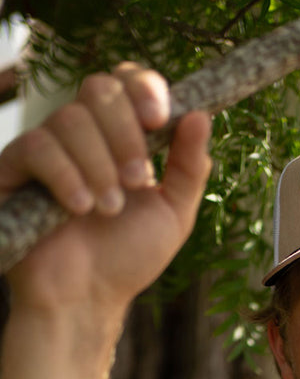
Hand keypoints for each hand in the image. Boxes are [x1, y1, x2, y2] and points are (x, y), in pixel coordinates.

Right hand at [0, 63, 211, 312]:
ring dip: (99, 166)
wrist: (89, 298)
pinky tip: (79, 208)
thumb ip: (191, 165)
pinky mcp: (13, 168)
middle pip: (99, 88)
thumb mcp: (175, 211)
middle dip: (126, 134)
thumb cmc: (130, 256)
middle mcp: (84, 134)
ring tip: (108, 210)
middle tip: (138, 180)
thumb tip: (202, 114)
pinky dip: (66, 176)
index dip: (144, 88)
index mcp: (123, 136)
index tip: (160, 120)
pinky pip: (36, 146)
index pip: (127, 81)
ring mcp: (47, 148)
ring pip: (70, 119)